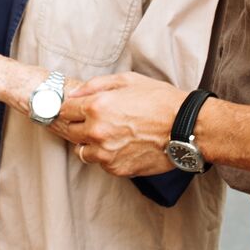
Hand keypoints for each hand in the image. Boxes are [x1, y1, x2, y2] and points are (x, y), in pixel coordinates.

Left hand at [58, 71, 180, 177]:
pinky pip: (101, 163)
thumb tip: (74, 94)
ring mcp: (106, 154)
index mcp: (96, 107)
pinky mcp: (117, 169)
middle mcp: (96, 132)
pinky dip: (107, 155)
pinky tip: (123, 145)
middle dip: (78, 125)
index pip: (63, 110)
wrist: (186, 128)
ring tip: (110, 134)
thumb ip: (95, 85)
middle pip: (70, 132)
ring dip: (90, 143)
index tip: (73, 109)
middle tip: (95, 120)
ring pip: (83, 152)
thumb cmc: (160, 101)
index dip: (69, 108)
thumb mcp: (127, 80)